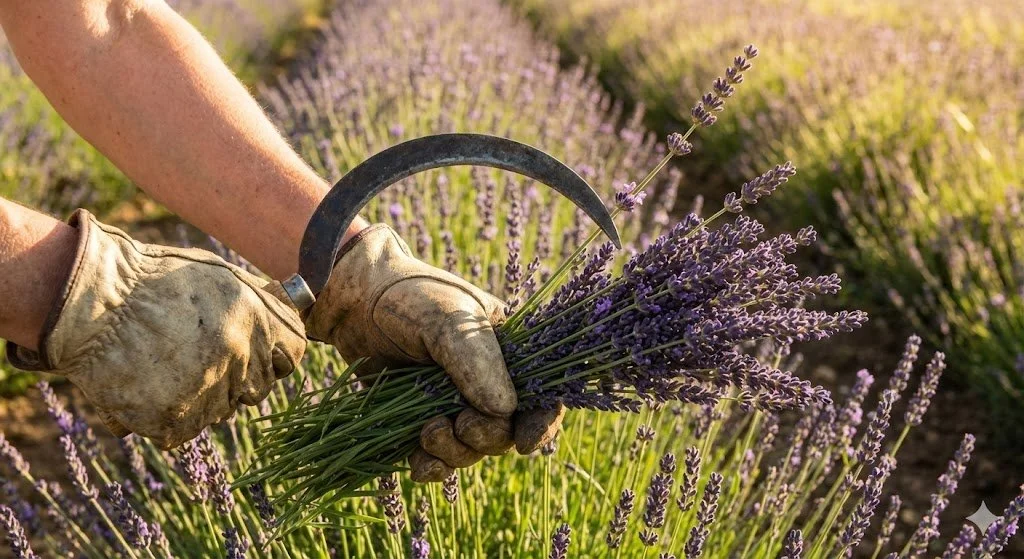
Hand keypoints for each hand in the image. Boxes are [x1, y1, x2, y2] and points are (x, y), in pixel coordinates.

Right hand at [5, 210, 306, 448]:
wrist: (89, 299)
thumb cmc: (151, 280)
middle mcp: (242, 352)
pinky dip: (163, 418)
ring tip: (161, 367)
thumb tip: (290, 308)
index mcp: (258, 316)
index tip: (253, 355)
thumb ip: (255, 302)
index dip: (274, 357)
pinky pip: (181, 431)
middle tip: (194, 359)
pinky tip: (144, 389)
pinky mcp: (176, 417)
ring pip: (218, 412)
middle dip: (232, 380)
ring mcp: (211, 386)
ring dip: (196, 399)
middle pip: (256, 388)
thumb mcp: (217, 275)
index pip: (293, 355)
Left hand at [305, 224, 563, 480]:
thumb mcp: (448, 318)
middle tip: (458, 422)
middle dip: (485, 437)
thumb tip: (505, 412)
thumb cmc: (409, 297)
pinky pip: (438, 458)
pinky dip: (432, 466)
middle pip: (506, 432)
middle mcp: (487, 382)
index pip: (541, 396)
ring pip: (472, 449)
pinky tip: (418, 463)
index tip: (524, 443)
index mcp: (509, 352)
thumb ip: (478, 362)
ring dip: (455, 451)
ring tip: (428, 431)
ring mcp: (453, 403)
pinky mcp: (421, 420)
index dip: (541, 424)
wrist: (353, 301)